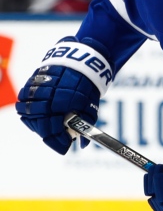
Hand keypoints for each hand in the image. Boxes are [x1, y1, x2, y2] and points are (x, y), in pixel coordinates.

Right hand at [15, 37, 113, 154]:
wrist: (80, 62)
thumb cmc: (87, 86)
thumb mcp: (91, 106)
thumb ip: (85, 125)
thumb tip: (83, 145)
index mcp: (64, 103)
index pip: (54, 130)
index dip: (58, 142)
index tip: (64, 148)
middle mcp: (48, 97)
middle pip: (40, 124)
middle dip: (49, 134)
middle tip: (57, 137)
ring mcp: (38, 89)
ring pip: (28, 112)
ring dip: (37, 122)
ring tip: (48, 125)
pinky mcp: (31, 82)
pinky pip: (23, 99)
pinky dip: (27, 108)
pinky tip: (38, 112)